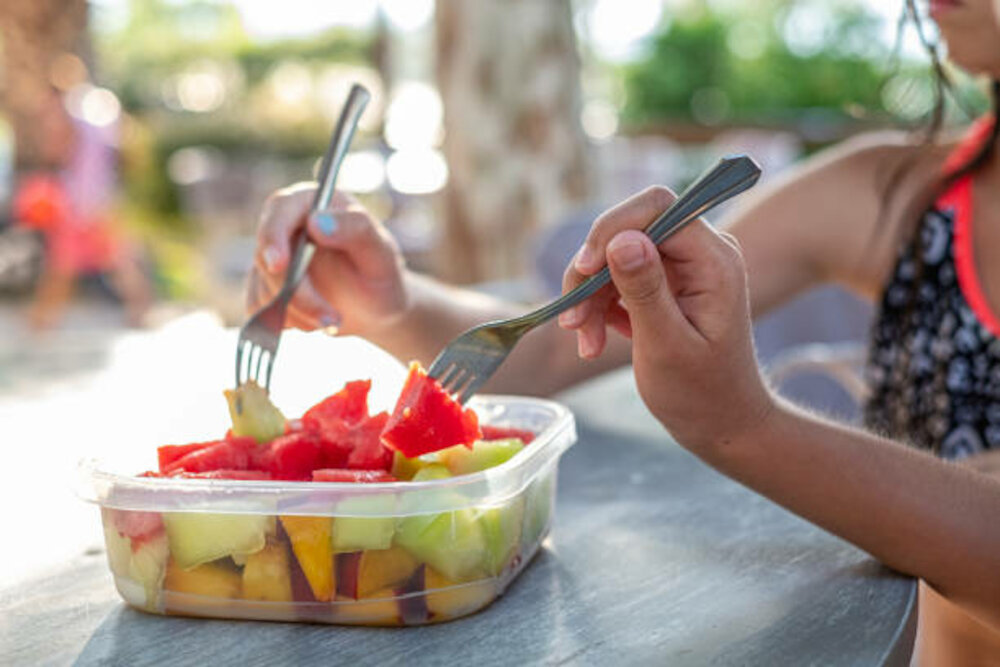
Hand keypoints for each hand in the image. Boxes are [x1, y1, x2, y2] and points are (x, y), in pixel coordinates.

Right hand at [247, 183, 407, 335]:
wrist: (377, 306)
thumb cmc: (382, 273)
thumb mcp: (380, 252)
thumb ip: (356, 230)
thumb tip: (317, 221)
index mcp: (314, 203)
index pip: (281, 208)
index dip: (274, 236)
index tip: (279, 265)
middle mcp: (287, 225)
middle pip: (267, 256)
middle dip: (297, 294)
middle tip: (331, 319)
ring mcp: (273, 257)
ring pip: (263, 286)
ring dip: (297, 313)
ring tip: (333, 319)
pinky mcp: (265, 285)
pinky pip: (259, 307)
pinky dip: (286, 321)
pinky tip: (314, 322)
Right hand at [558, 187, 773, 450]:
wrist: (720, 423)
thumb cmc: (701, 393)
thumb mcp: (667, 346)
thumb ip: (646, 291)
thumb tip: (622, 240)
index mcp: (713, 260)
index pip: (657, 208)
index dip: (612, 230)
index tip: (584, 273)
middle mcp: (700, 253)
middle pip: (629, 227)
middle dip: (593, 269)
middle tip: (572, 318)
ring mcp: (681, 267)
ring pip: (615, 253)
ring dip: (589, 294)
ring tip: (584, 341)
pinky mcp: (663, 283)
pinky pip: (617, 275)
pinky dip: (598, 306)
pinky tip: (594, 340)